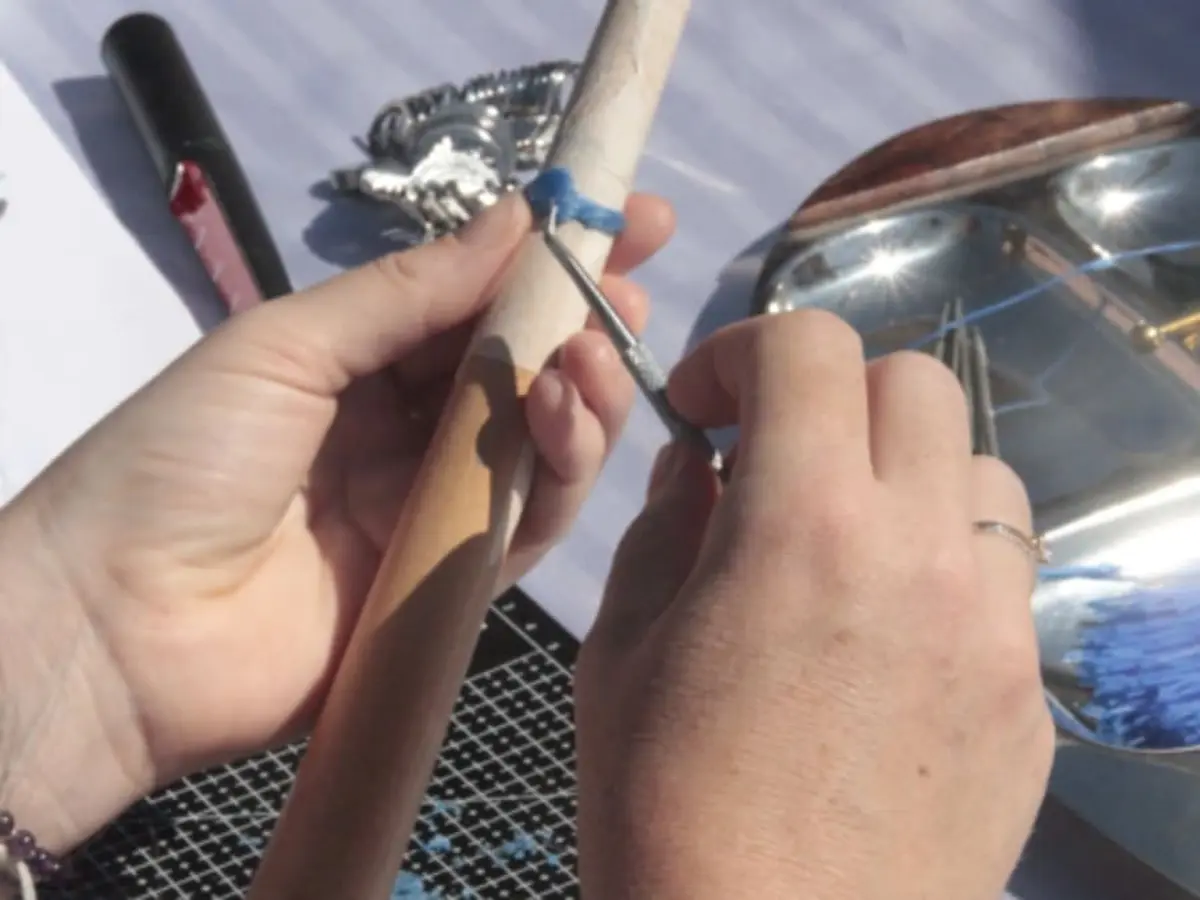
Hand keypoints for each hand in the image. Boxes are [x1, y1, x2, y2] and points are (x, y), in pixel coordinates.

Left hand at [0, 193, 673, 850]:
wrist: (122, 630)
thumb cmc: (184, 460)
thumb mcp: (285, 348)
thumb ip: (407, 292)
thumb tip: (515, 218)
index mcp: (358, 361)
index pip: (474, 301)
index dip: (546, 261)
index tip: (627, 220)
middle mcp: (406, 429)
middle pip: (521, 370)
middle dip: (584, 323)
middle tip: (632, 290)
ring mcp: (435, 506)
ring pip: (542, 443)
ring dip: (582, 390)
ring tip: (594, 352)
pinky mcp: (457, 581)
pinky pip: (531, 519)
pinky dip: (563, 466)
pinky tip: (565, 413)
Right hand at [575, 311, 1053, 899]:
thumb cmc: (665, 811)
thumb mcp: (619, 654)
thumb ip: (663, 530)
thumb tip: (701, 467)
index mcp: (803, 527)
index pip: (809, 347)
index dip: (744, 352)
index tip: (706, 409)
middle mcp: (920, 553)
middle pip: (912, 383)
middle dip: (829, 397)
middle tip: (773, 462)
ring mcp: (993, 625)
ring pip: (978, 470)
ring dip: (904, 471)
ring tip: (847, 539)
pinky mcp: (1027, 694)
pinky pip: (1003, 578)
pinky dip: (943, 562)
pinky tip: (890, 634)